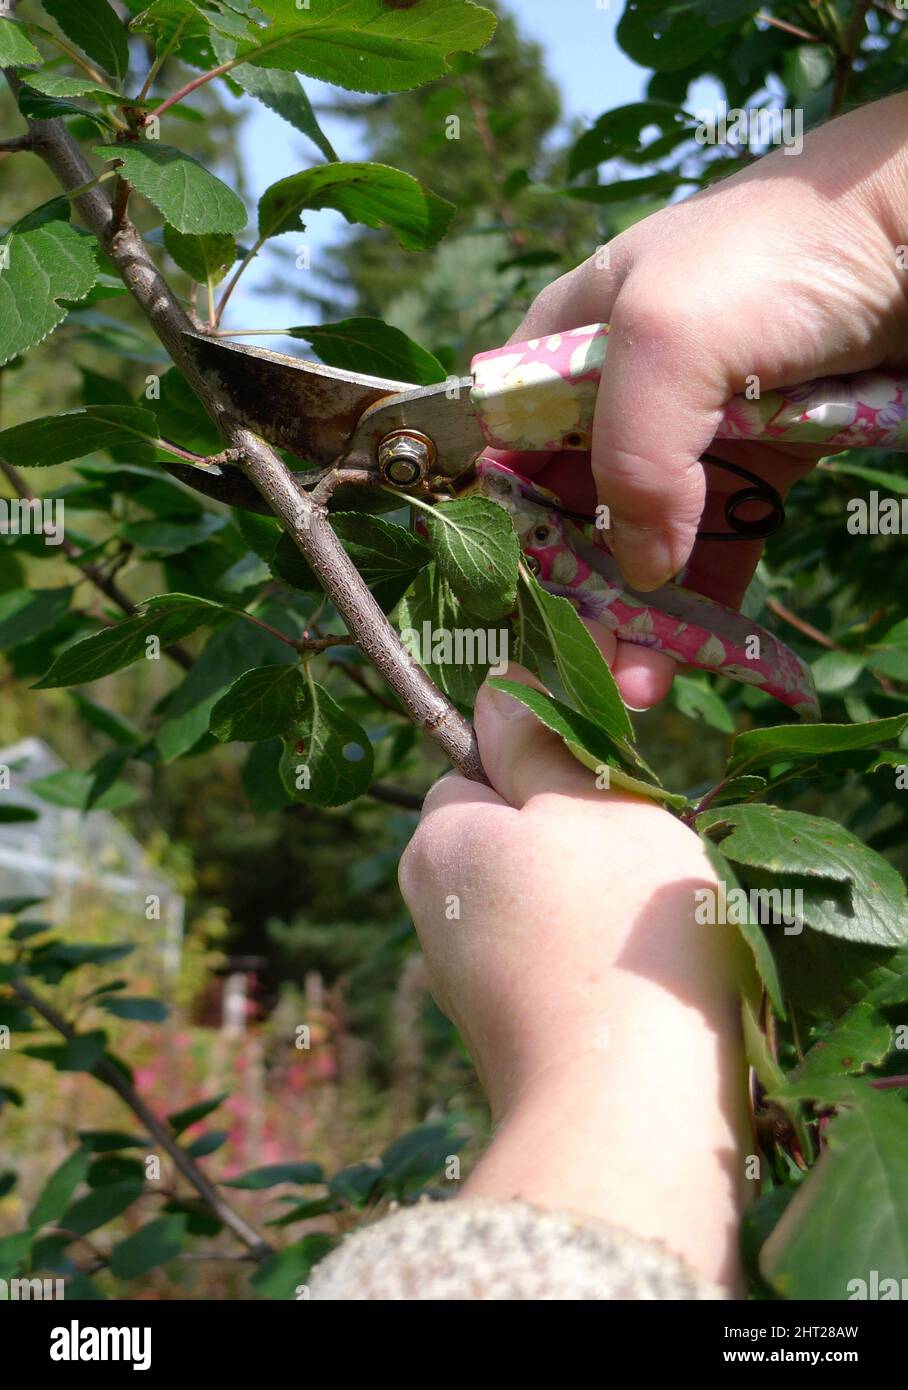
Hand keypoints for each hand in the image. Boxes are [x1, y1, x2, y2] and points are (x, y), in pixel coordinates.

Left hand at [399, 664, 751, 1290]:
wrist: (625, 1116)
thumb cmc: (615, 929)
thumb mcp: (591, 803)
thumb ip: (540, 743)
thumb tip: (496, 688)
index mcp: (439, 838)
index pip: (473, 766)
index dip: (539, 763)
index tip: (601, 787)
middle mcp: (430, 907)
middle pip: (503, 835)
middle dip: (565, 834)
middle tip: (635, 855)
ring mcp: (462, 980)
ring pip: (529, 898)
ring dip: (581, 896)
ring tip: (642, 926)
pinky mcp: (501, 1035)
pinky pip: (542, 960)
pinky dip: (581, 957)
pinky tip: (631, 980)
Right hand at [508, 91, 907, 699]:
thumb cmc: (775, 259)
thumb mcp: (665, 337)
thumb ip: (630, 456)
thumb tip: (640, 571)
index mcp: (570, 338)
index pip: (508, 444)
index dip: (503, 522)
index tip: (511, 600)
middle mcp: (620, 389)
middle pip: (571, 508)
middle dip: (571, 591)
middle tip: (579, 665)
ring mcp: (693, 429)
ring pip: (643, 538)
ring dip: (631, 616)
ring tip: (631, 686)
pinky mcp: (759, 460)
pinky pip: (717, 545)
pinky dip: (699, 604)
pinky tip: (682, 659)